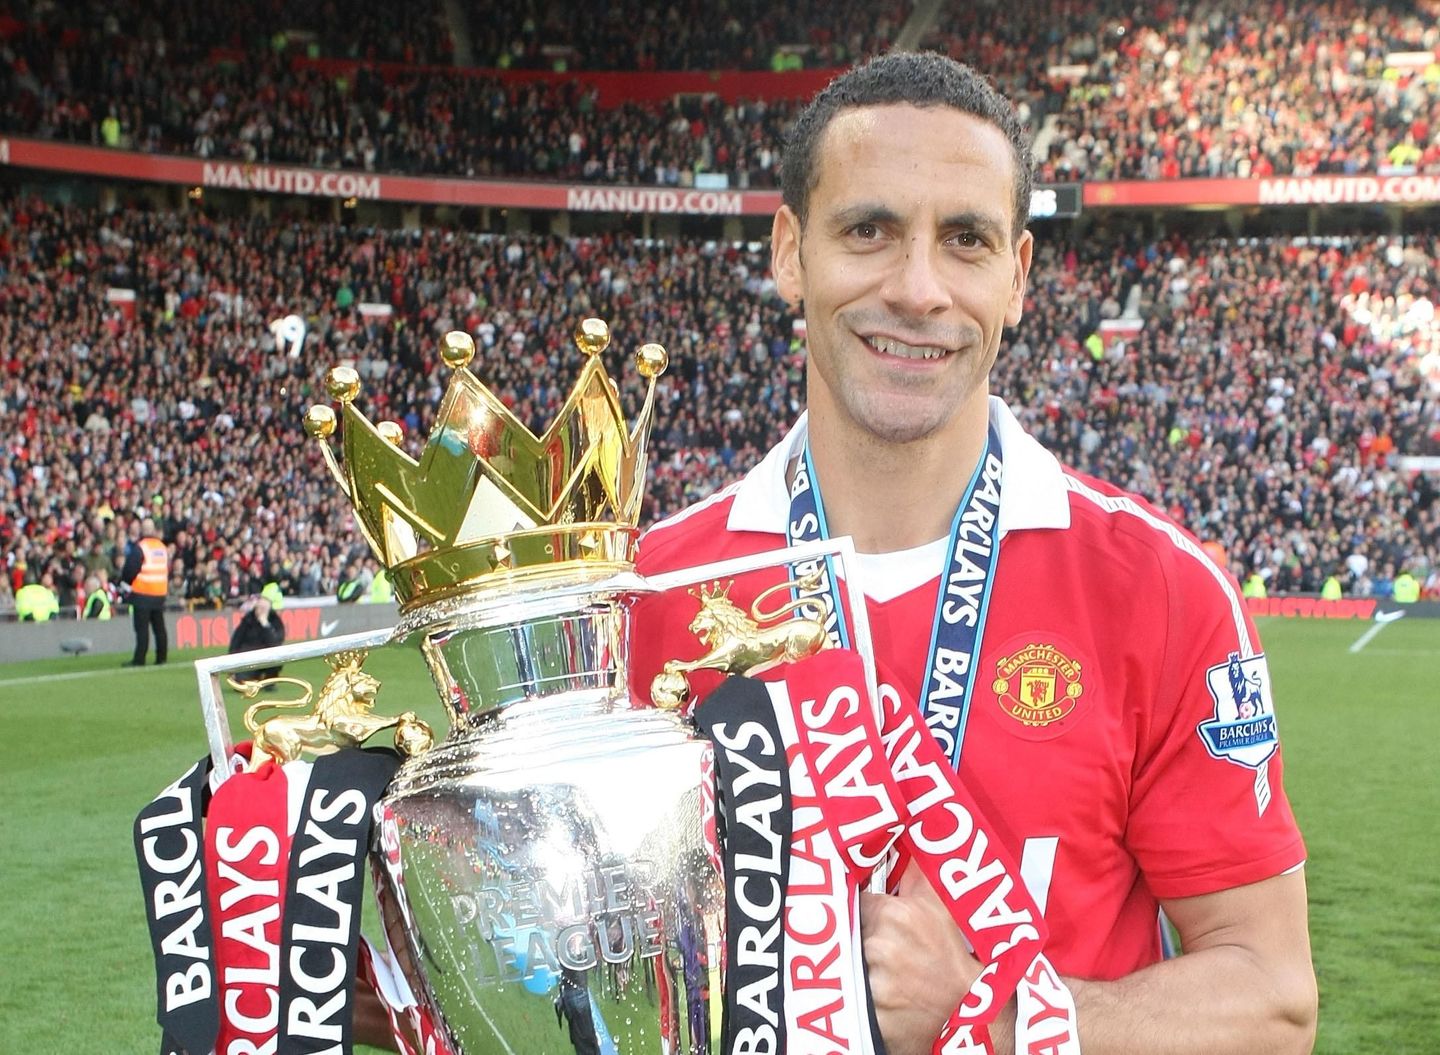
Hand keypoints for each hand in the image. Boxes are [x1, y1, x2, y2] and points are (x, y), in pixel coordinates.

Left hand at [860, 864, 980, 1054]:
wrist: (967, 1007)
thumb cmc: (953, 955)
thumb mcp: (940, 906)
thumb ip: (917, 871)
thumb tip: (911, 832)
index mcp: (894, 914)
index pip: (860, 904)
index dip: (871, 914)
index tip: (885, 925)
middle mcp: (879, 945)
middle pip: (856, 934)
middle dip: (870, 941)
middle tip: (898, 953)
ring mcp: (875, 981)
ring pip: (855, 965)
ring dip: (868, 969)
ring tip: (895, 975)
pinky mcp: (871, 1013)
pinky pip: (856, 999)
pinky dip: (869, 998)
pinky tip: (889, 997)